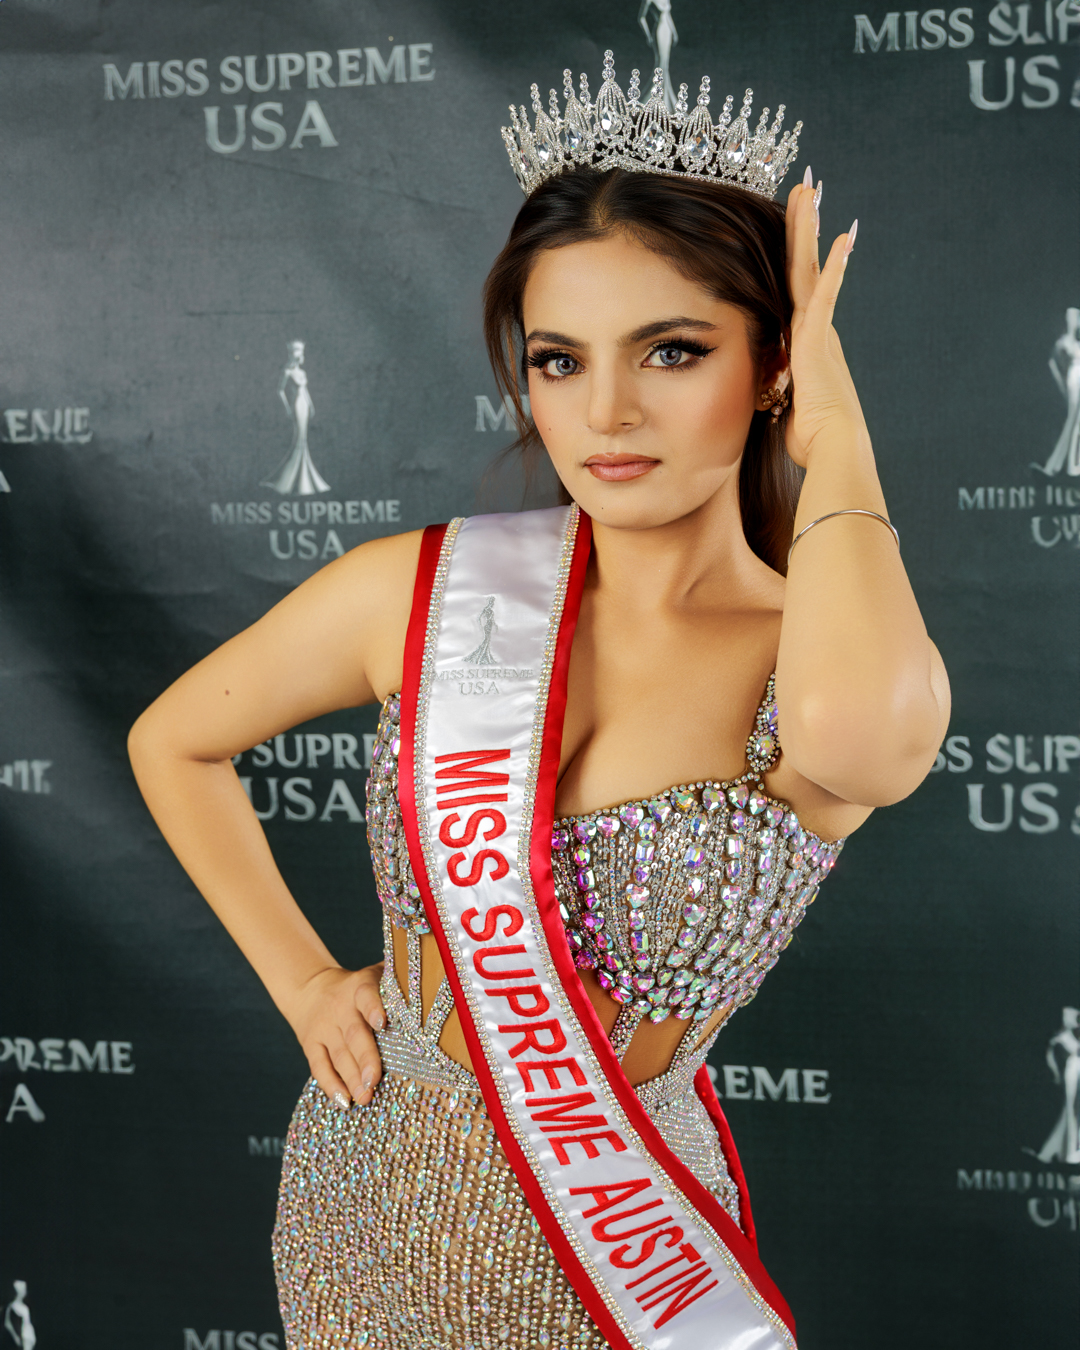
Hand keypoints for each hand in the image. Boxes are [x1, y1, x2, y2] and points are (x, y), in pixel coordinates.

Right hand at [283, 962, 386, 1107]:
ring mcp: (324, 1027)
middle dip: (365, 1058)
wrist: (311, 988)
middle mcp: (340, 1006)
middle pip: (354, 1033)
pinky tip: (344, 1101)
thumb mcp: (376, 975)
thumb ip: (399, 982)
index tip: (383, 1023)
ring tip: (365, 1097)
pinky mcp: (311, 1044)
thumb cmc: (359, 988)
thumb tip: (437, 985)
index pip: (366, 996)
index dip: (373, 1008)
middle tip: (374, 1080)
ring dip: (352, 1078)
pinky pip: (319, 1066)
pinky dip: (331, 1085)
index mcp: (360, 987)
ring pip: (338, 1054)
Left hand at [783, 172, 865, 467]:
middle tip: (806, 188)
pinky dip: (835, 267)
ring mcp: (819, 331)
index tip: (790, 230)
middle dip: (803, 227)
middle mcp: (815, 330)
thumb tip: (767, 400)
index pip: (793, 291)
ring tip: (812, 190)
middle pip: (805, 267)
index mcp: (804, 343)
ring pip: (812, 269)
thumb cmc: (812, 439)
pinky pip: (826, 296)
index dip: (792, 258)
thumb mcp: (784, 408)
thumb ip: (777, 394)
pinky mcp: (820, 340)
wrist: (834, 449)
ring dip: (811, 230)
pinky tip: (842, 237)